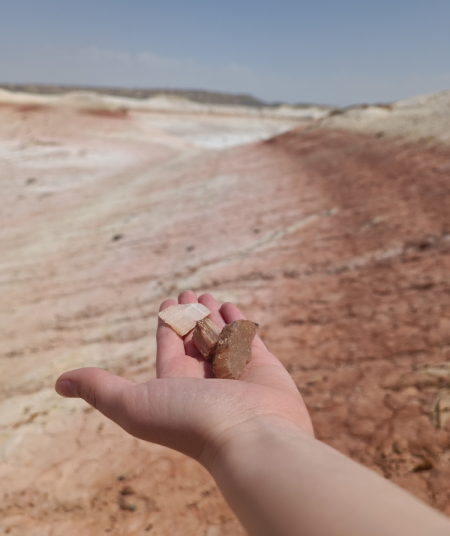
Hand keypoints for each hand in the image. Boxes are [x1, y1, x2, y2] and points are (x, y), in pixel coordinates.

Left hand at [55, 291, 313, 468]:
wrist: (251, 437)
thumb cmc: (192, 421)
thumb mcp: (134, 404)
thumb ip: (100, 389)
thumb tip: (59, 383)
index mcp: (176, 384)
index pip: (168, 347)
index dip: (166, 324)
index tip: (167, 304)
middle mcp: (205, 378)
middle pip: (194, 338)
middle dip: (190, 314)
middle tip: (189, 293)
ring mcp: (235, 371)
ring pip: (220, 334)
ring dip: (212, 314)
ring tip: (208, 295)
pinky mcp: (263, 366)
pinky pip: (247, 337)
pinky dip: (238, 321)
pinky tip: (230, 306)